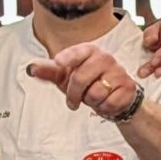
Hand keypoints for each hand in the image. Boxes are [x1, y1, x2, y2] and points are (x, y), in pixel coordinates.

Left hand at [28, 43, 142, 119]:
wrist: (117, 98)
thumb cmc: (91, 84)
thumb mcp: (68, 78)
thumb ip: (51, 72)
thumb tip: (31, 68)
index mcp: (90, 52)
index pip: (79, 51)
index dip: (68, 57)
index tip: (58, 62)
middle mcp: (105, 58)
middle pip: (80, 78)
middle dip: (73, 94)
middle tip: (73, 101)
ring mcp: (118, 72)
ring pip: (95, 93)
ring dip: (91, 102)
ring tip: (94, 98)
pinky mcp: (128, 88)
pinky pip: (109, 103)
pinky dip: (104, 108)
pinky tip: (107, 102)